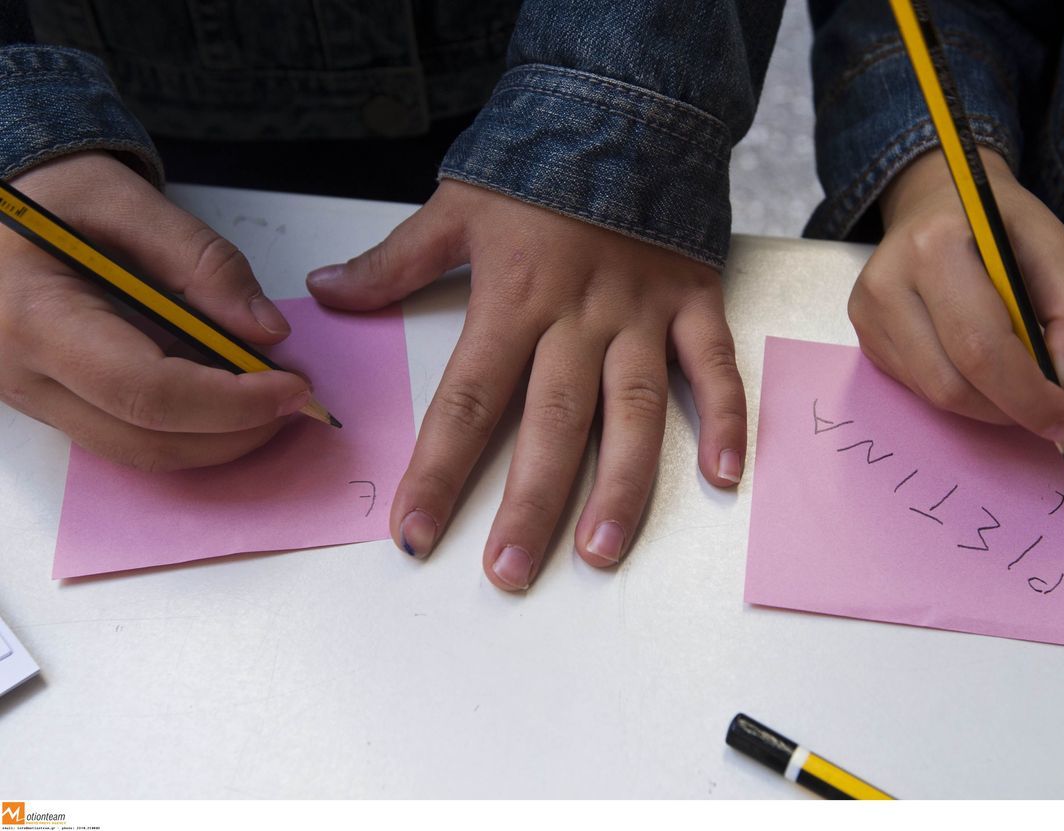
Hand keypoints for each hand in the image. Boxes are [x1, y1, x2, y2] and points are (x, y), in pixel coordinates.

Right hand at [0, 152, 311, 468]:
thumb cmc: (54, 195)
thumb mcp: (126, 200)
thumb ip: (203, 261)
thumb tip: (266, 331)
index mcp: (34, 316)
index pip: (146, 390)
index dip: (231, 401)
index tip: (293, 388)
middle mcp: (20, 374)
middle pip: (146, 439)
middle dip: (235, 431)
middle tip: (295, 401)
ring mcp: (31, 400)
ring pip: (139, 452)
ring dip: (217, 438)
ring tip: (268, 399)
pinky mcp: (51, 407)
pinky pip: (127, 437)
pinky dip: (188, 428)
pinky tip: (225, 397)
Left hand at [307, 180, 745, 590]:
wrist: (623, 107)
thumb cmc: (537, 164)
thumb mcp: (456, 205)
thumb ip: (394, 262)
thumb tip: (327, 295)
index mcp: (513, 298)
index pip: (467, 400)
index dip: (438, 471)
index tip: (414, 534)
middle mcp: (577, 317)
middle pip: (551, 422)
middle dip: (528, 503)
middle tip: (507, 573)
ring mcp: (641, 314)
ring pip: (632, 410)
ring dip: (621, 484)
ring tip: (600, 552)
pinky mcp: (693, 303)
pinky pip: (714, 366)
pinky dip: (724, 417)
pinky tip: (723, 477)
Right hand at [848, 148, 1063, 442]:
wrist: (935, 201)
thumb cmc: (1000, 225)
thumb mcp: (1057, 247)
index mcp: (935, 247)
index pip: (980, 347)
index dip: (1027, 395)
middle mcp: (887, 281)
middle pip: (952, 383)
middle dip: (1009, 409)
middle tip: (1048, 412)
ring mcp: (866, 313)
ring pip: (934, 393)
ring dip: (986, 405)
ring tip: (1018, 384)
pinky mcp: (863, 336)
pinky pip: (918, 388)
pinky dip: (960, 391)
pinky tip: (979, 366)